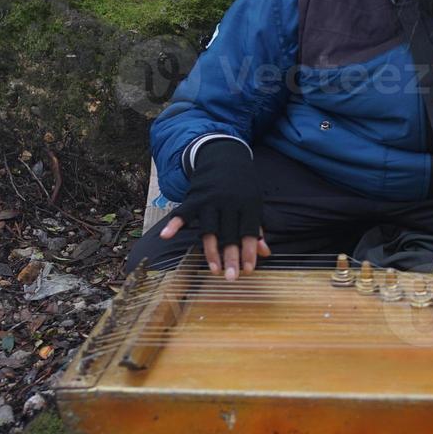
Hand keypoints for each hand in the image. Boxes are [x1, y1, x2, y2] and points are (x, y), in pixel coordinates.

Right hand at [158, 138, 269, 279]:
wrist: (223, 155)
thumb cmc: (242, 184)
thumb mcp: (254, 202)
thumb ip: (257, 227)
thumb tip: (266, 253)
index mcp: (248, 204)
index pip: (249, 231)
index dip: (249, 252)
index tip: (248, 271)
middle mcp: (230, 202)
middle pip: (230, 234)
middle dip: (231, 257)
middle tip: (231, 278)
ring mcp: (211, 199)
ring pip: (210, 229)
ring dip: (212, 250)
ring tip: (214, 270)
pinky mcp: (194, 196)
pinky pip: (183, 212)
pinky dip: (174, 223)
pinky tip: (166, 236)